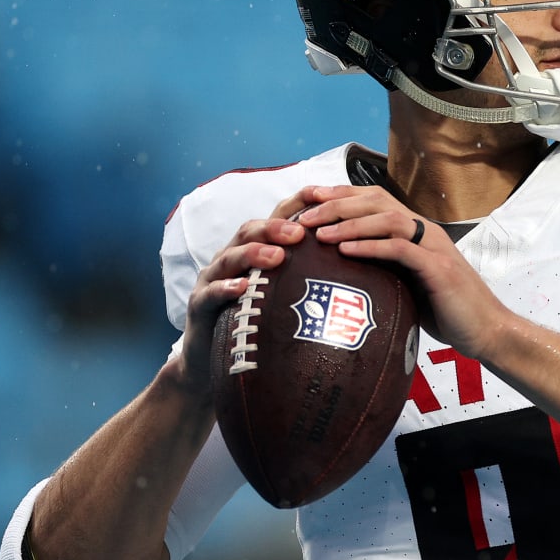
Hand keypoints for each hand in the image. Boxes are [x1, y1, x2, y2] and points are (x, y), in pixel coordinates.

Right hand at [168, 193, 310, 399]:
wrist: (211, 364)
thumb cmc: (255, 328)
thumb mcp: (283, 299)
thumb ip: (310, 281)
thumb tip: (360, 276)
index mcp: (254, 252)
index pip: (275, 219)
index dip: (297, 203)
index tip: (323, 195)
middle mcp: (231, 260)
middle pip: (250, 231)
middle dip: (275, 228)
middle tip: (301, 232)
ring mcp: (212, 280)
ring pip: (229, 257)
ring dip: (253, 253)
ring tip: (277, 256)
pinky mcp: (199, 305)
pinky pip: (210, 294)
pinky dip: (226, 288)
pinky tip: (242, 287)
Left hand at [286, 183, 515, 361]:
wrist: (486, 330)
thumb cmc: (446, 312)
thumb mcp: (409, 285)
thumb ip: (385, 271)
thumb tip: (345, 273)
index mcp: (417, 232)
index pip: (374, 200)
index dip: (340, 195)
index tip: (307, 200)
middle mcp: (425, 231)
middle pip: (375, 201)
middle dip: (335, 203)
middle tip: (303, 213)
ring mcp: (433, 247)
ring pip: (386, 219)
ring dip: (348, 222)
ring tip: (317, 232)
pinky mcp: (438, 268)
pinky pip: (400, 248)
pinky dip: (369, 247)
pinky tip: (344, 250)